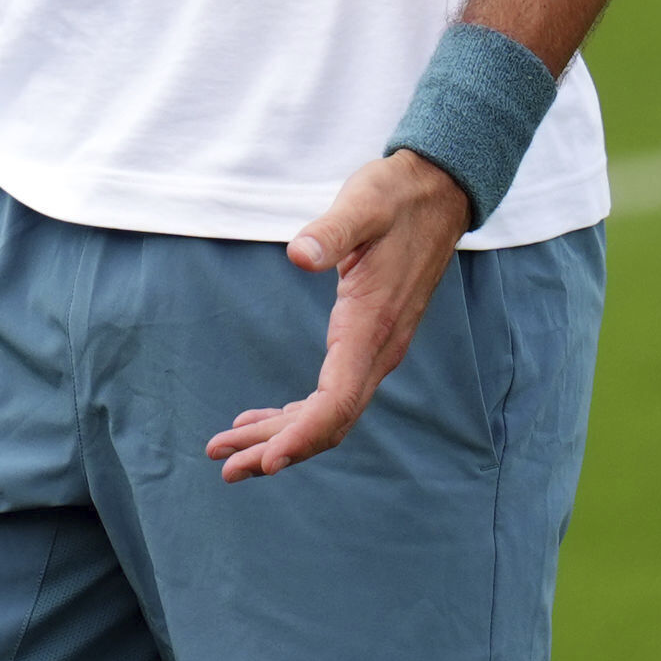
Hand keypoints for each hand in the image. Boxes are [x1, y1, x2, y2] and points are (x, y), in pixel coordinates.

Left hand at [204, 148, 471, 481]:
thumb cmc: (396, 197)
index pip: (337, 400)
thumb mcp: (363, 204)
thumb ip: (333, 231)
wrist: (437, 193)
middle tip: (223, 466)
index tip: (266, 463)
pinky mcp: (367, 340)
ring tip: (228, 451)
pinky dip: (295, 414)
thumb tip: (299, 253)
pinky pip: (331, 394)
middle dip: (276, 449)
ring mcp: (374, 349)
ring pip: (327, 413)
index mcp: (371, 326)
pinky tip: (261, 418)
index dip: (301, 436)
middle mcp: (377, 349)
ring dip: (279, 436)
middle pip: (327, 421)